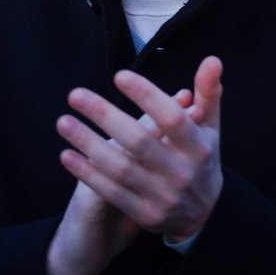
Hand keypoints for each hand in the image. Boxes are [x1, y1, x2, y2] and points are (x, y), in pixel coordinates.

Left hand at [47, 59, 222, 274]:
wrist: (204, 214)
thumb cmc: (200, 156)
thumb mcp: (209, 127)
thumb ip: (208, 93)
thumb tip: (212, 60)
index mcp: (198, 147)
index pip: (172, 118)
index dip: (147, 96)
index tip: (119, 75)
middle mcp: (182, 173)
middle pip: (140, 142)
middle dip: (105, 116)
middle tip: (75, 94)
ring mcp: (163, 197)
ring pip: (120, 168)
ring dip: (89, 144)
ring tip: (63, 122)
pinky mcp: (145, 214)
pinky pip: (111, 192)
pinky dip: (87, 174)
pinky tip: (66, 154)